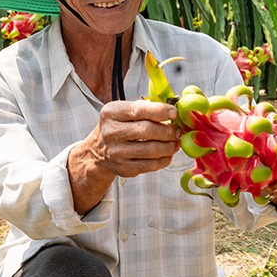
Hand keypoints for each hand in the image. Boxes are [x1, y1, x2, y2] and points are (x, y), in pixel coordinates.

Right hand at [69, 100, 179, 214]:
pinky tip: (168, 154)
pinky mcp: (124, 168)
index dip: (160, 111)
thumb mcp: (124, 111)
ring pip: (151, 150)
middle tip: (178, 131)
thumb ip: (145, 108)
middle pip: (147, 131)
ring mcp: (116, 153)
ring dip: (169, 146)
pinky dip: (164, 160)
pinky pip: (150, 165)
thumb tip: (173, 110)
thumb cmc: (119, 126)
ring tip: (176, 143)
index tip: (175, 112)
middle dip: (168, 131)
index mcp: (111, 113)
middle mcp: (111, 132)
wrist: (99, 151)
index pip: (139, 110)